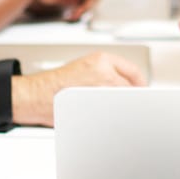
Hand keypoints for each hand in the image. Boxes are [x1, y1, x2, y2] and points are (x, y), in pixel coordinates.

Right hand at [11, 51, 146, 125]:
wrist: (38, 95)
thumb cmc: (57, 85)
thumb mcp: (84, 68)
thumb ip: (106, 73)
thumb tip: (126, 85)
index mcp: (101, 59)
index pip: (133, 70)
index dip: (140, 84)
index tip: (141, 91)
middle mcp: (104, 71)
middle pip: (132, 88)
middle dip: (132, 98)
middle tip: (130, 105)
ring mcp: (101, 88)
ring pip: (124, 101)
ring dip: (124, 108)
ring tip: (116, 113)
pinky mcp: (96, 105)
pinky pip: (113, 113)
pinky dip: (114, 117)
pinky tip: (108, 119)